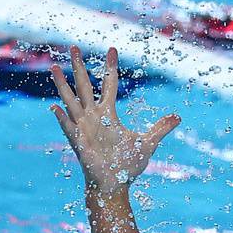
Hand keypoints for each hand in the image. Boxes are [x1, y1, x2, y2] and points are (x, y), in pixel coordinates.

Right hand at [50, 46, 179, 196]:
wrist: (115, 185)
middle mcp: (93, 116)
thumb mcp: (148, 143)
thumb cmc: (127, 166)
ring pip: (71, 101)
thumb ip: (161, 128)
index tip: (112, 49)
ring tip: (55, 68)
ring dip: (63, 85)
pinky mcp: (79, 142)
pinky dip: (62, 118)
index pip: (108, 84)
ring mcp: (83, 128)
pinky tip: (55, 108)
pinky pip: (69, 128)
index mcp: (108, 114)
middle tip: (74, 47)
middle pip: (84, 85)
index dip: (110, 67)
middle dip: (79, 67)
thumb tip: (178, 117)